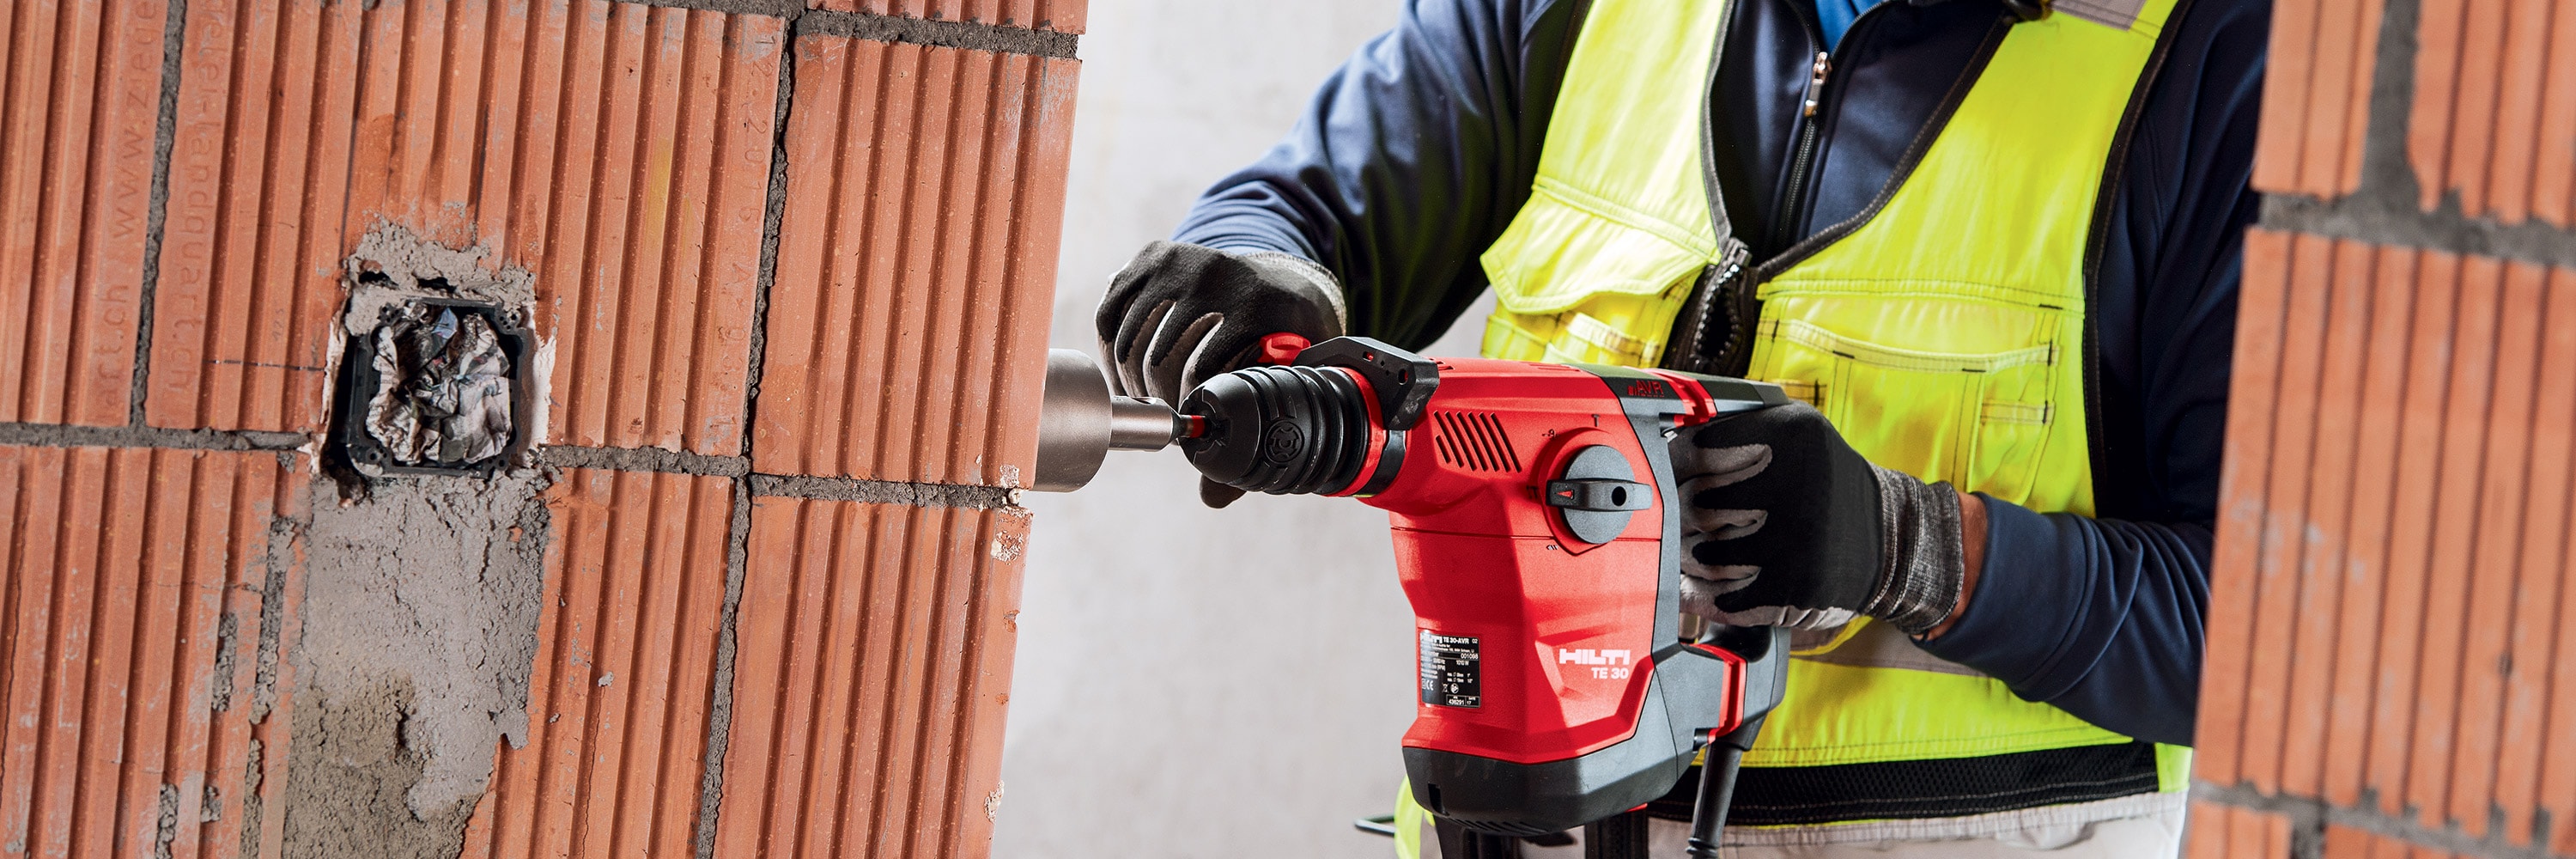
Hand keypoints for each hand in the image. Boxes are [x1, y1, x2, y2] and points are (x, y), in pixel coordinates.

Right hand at [1096, 241, 1344, 506]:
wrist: (1278, 277)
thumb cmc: (1284, 342)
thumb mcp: (1287, 382)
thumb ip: (1255, 438)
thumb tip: (1213, 498)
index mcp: (1262, 306)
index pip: (1204, 374)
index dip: (1187, 411)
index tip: (1188, 426)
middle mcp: (1220, 274)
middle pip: (1161, 361)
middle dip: (1156, 401)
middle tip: (1163, 415)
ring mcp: (1182, 261)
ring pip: (1130, 341)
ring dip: (1130, 380)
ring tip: (1145, 397)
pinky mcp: (1151, 257)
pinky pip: (1111, 315)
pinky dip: (1112, 349)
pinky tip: (1128, 368)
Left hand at [1673, 403, 1967, 635]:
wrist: (1890, 538)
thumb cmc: (1822, 483)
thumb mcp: (1792, 433)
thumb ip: (1732, 429)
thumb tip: (1659, 448)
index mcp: (1794, 436)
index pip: (1694, 450)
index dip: (1672, 467)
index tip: (1669, 475)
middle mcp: (1799, 486)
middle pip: (1692, 504)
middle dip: (1680, 515)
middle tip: (1686, 519)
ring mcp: (1799, 542)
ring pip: (1701, 554)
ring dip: (1690, 557)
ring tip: (1702, 551)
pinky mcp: (1797, 590)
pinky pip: (1720, 597)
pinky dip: (1705, 596)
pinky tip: (1712, 585)